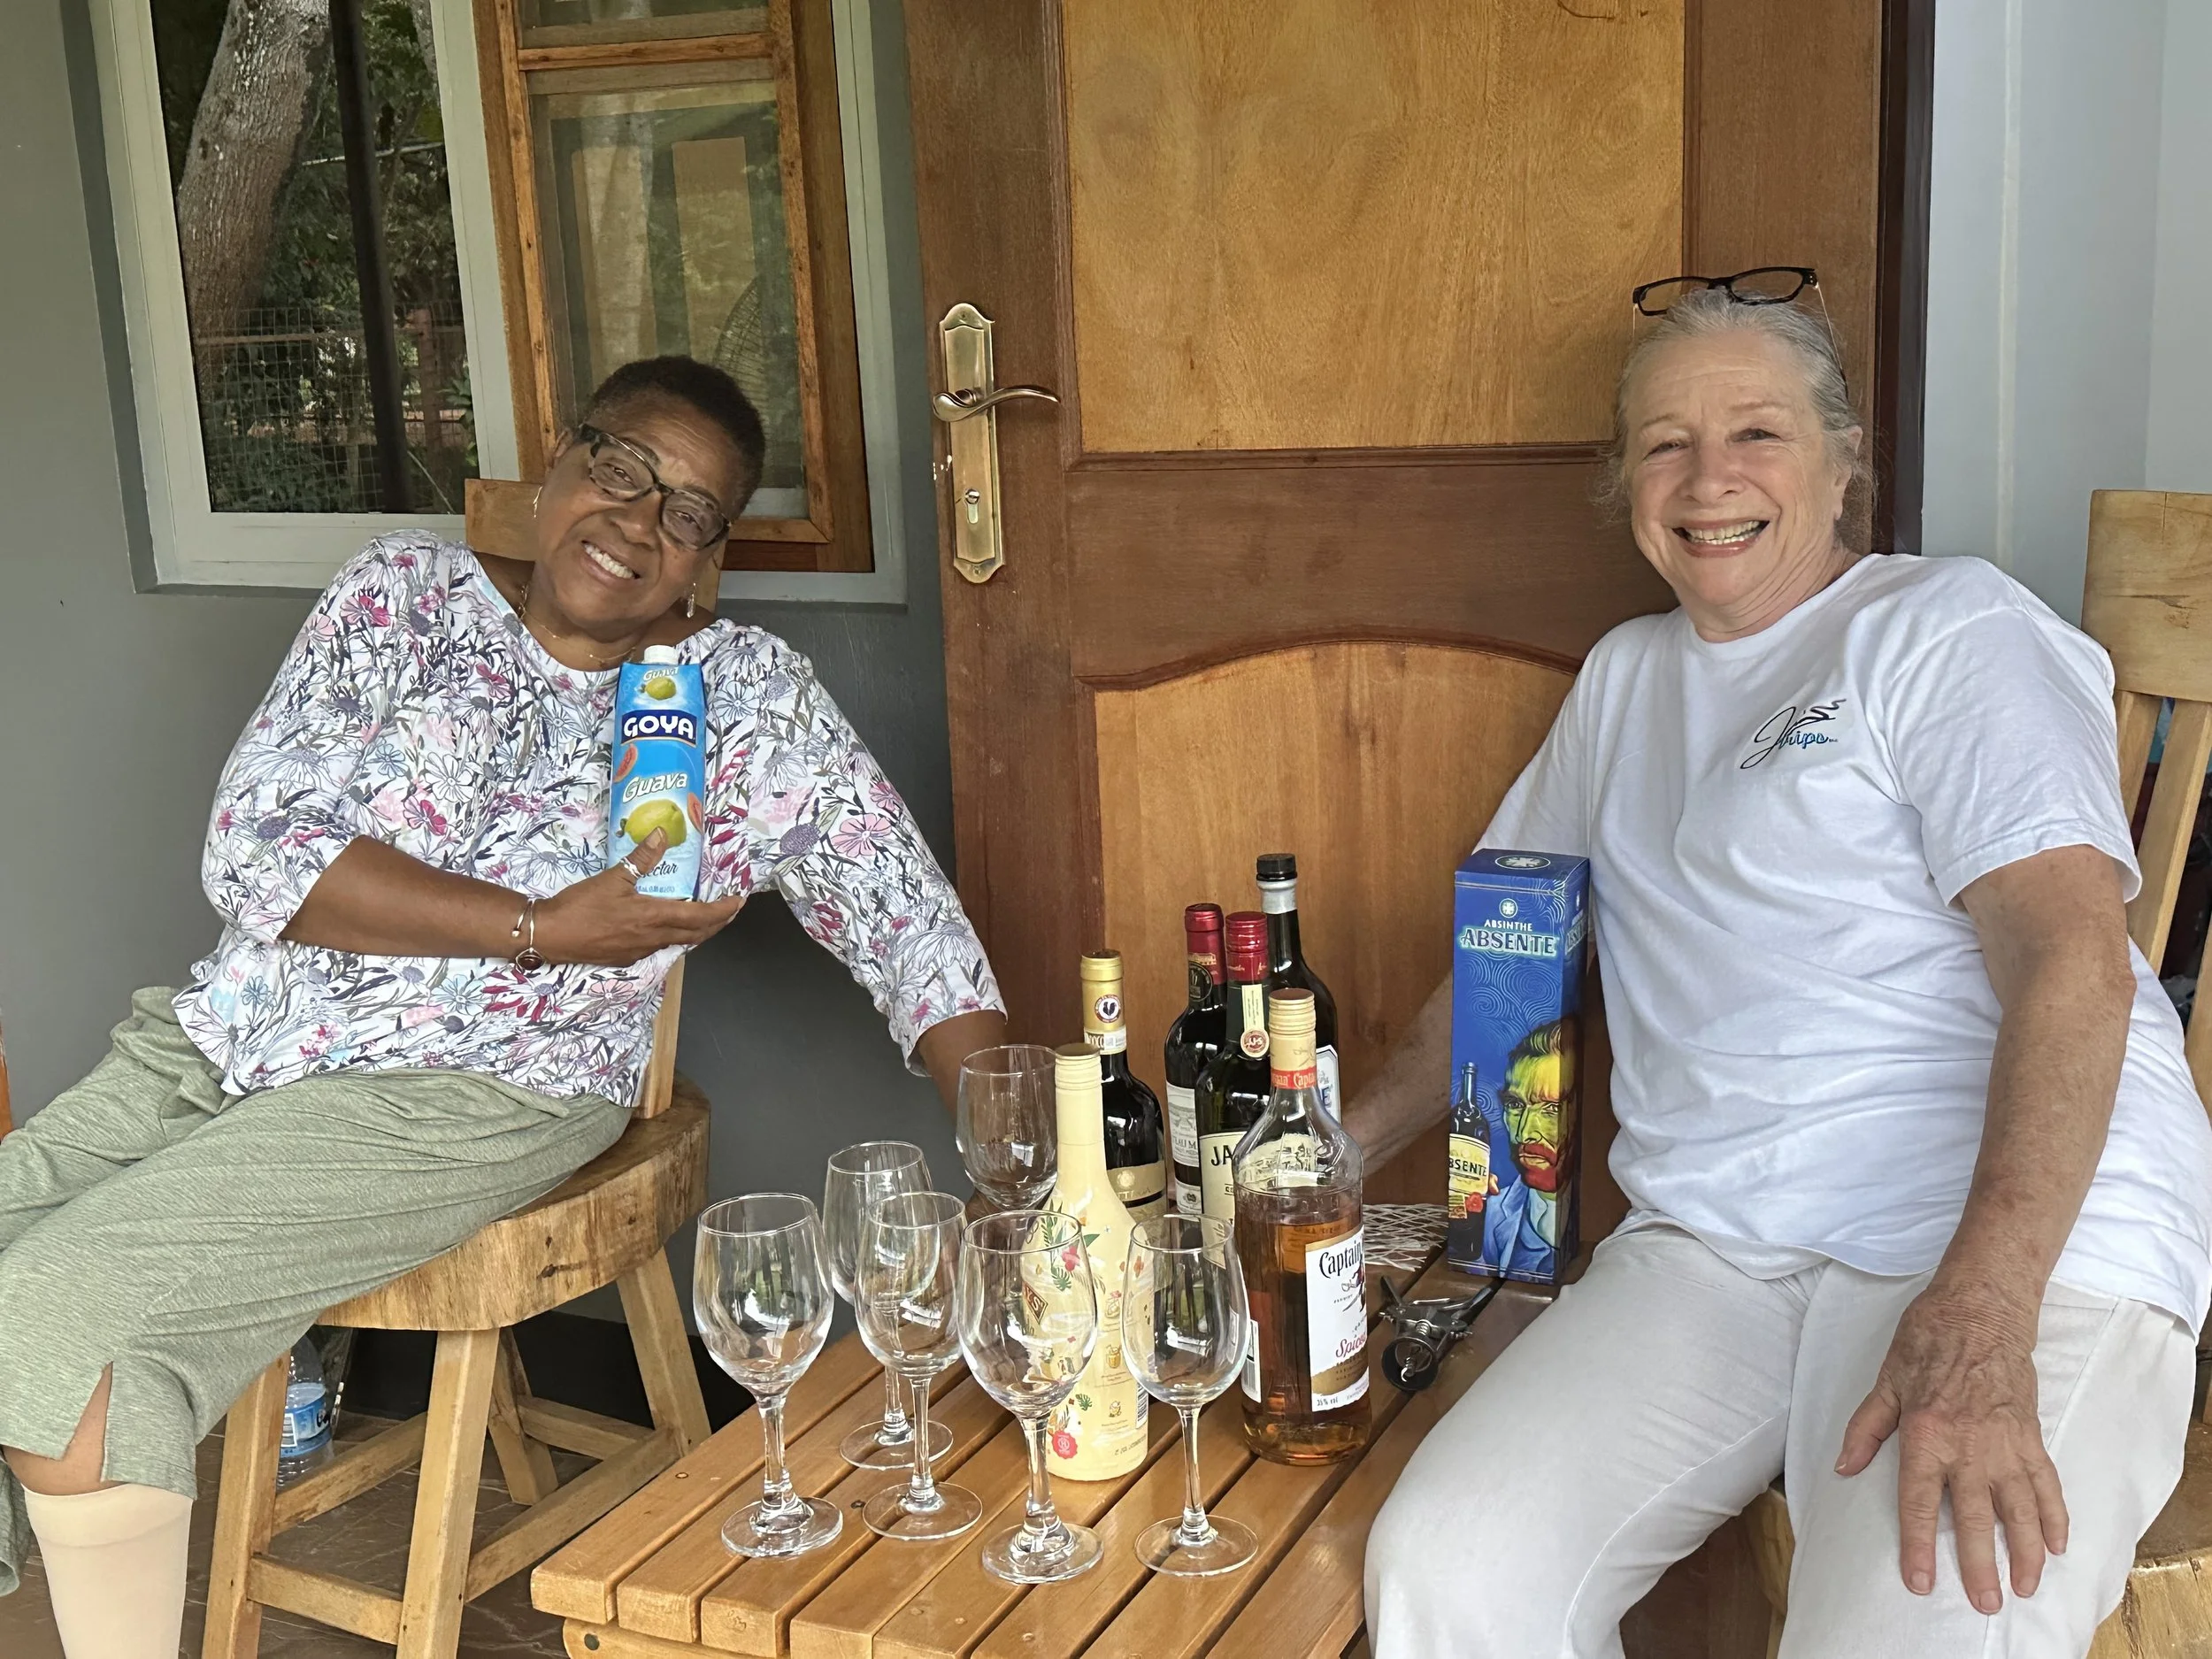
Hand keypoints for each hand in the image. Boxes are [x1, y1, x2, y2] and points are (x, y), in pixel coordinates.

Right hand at [532, 830, 745, 966]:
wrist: (550, 935)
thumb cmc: (580, 906)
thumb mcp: (613, 878)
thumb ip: (642, 858)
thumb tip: (662, 834)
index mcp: (653, 917)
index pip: (701, 917)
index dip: (723, 911)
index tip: (738, 901)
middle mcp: (652, 938)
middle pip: (696, 935)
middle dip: (717, 923)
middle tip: (730, 910)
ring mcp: (640, 951)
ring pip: (679, 943)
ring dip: (697, 931)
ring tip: (706, 917)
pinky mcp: (627, 957)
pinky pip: (660, 947)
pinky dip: (674, 937)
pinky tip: (669, 928)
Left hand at [1837, 1280, 2064, 1613]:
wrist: (1980, 1309)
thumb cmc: (1927, 1341)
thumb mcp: (1886, 1382)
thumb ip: (1866, 1429)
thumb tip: (1844, 1468)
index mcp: (1926, 1434)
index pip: (1918, 1502)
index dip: (1917, 1546)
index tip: (1921, 1582)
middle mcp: (1968, 1447)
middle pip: (1972, 1518)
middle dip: (1978, 1565)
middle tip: (1986, 1603)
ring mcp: (2005, 1443)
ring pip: (2018, 1510)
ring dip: (2024, 1552)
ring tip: (2025, 1586)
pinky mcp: (2030, 1435)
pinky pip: (2046, 1484)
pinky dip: (2054, 1516)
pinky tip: (2057, 1545)